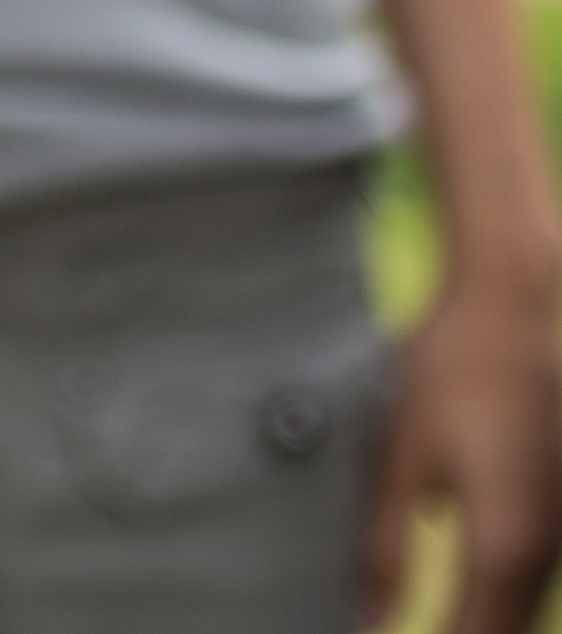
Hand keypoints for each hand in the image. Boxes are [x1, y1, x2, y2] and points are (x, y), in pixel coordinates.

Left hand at [362, 271, 561, 632]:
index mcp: (506, 549)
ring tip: (423, 618)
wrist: (524, 307)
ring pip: (523, 616)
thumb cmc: (457, 372)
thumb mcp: (400, 459)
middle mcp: (552, 553)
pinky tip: (462, 596)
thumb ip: (384, 551)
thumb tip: (366, 624)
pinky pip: (533, 583)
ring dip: (478, 625)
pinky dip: (498, 602)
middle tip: (387, 630)